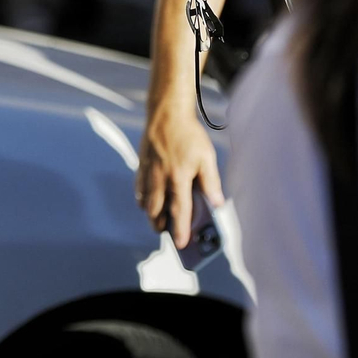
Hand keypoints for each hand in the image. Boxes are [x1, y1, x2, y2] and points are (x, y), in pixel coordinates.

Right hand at [137, 105, 222, 250]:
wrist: (166, 113)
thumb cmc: (189, 134)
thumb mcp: (206, 157)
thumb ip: (211, 182)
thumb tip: (217, 203)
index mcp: (179, 177)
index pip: (180, 210)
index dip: (181, 230)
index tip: (182, 244)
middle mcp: (161, 178)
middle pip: (157, 211)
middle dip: (161, 226)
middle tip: (167, 233)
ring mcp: (148, 172)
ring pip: (146, 202)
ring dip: (152, 215)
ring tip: (158, 222)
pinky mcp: (142, 165)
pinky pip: (139, 189)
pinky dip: (143, 199)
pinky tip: (147, 202)